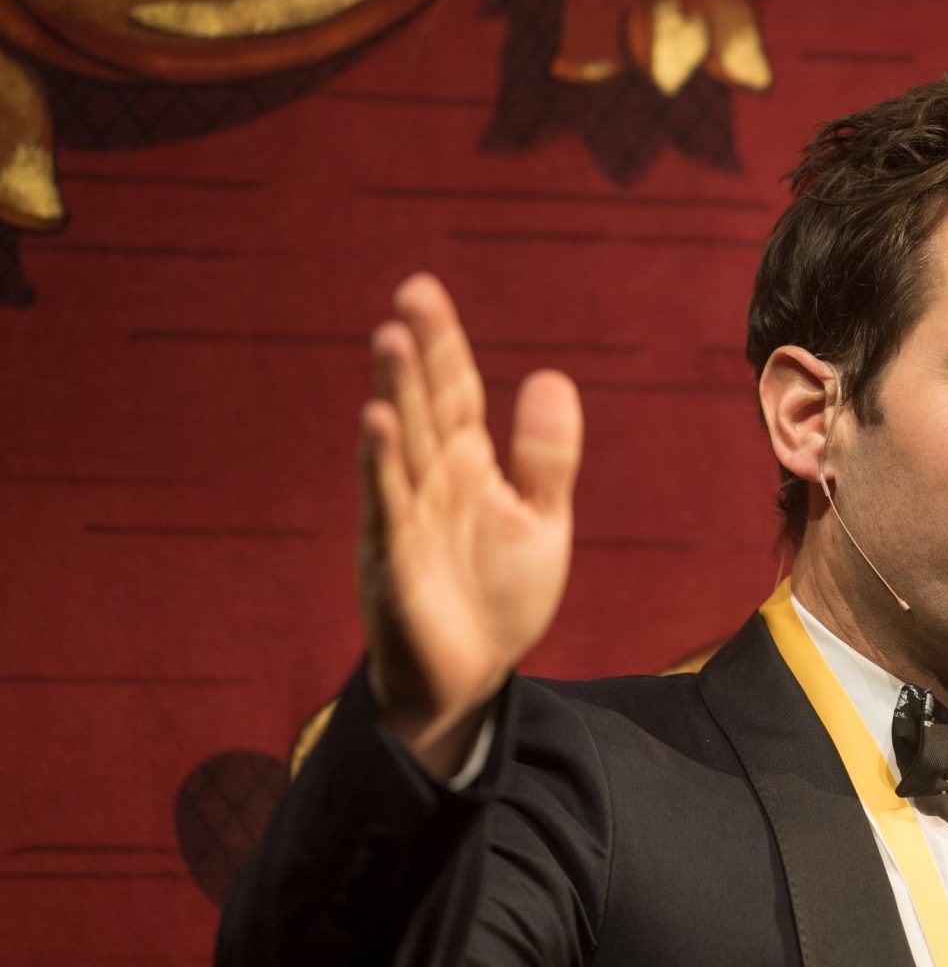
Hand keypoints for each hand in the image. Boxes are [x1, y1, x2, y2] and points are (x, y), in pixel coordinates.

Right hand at [357, 273, 582, 774]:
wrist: (470, 676)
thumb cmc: (498, 596)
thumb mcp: (540, 520)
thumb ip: (546, 456)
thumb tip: (551, 375)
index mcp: (467, 465)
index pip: (455, 391)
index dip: (444, 343)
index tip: (424, 290)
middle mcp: (432, 480)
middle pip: (425, 405)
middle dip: (419, 353)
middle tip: (410, 295)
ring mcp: (407, 517)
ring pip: (402, 444)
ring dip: (395, 393)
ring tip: (392, 339)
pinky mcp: (392, 560)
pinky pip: (386, 505)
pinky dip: (381, 464)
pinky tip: (376, 422)